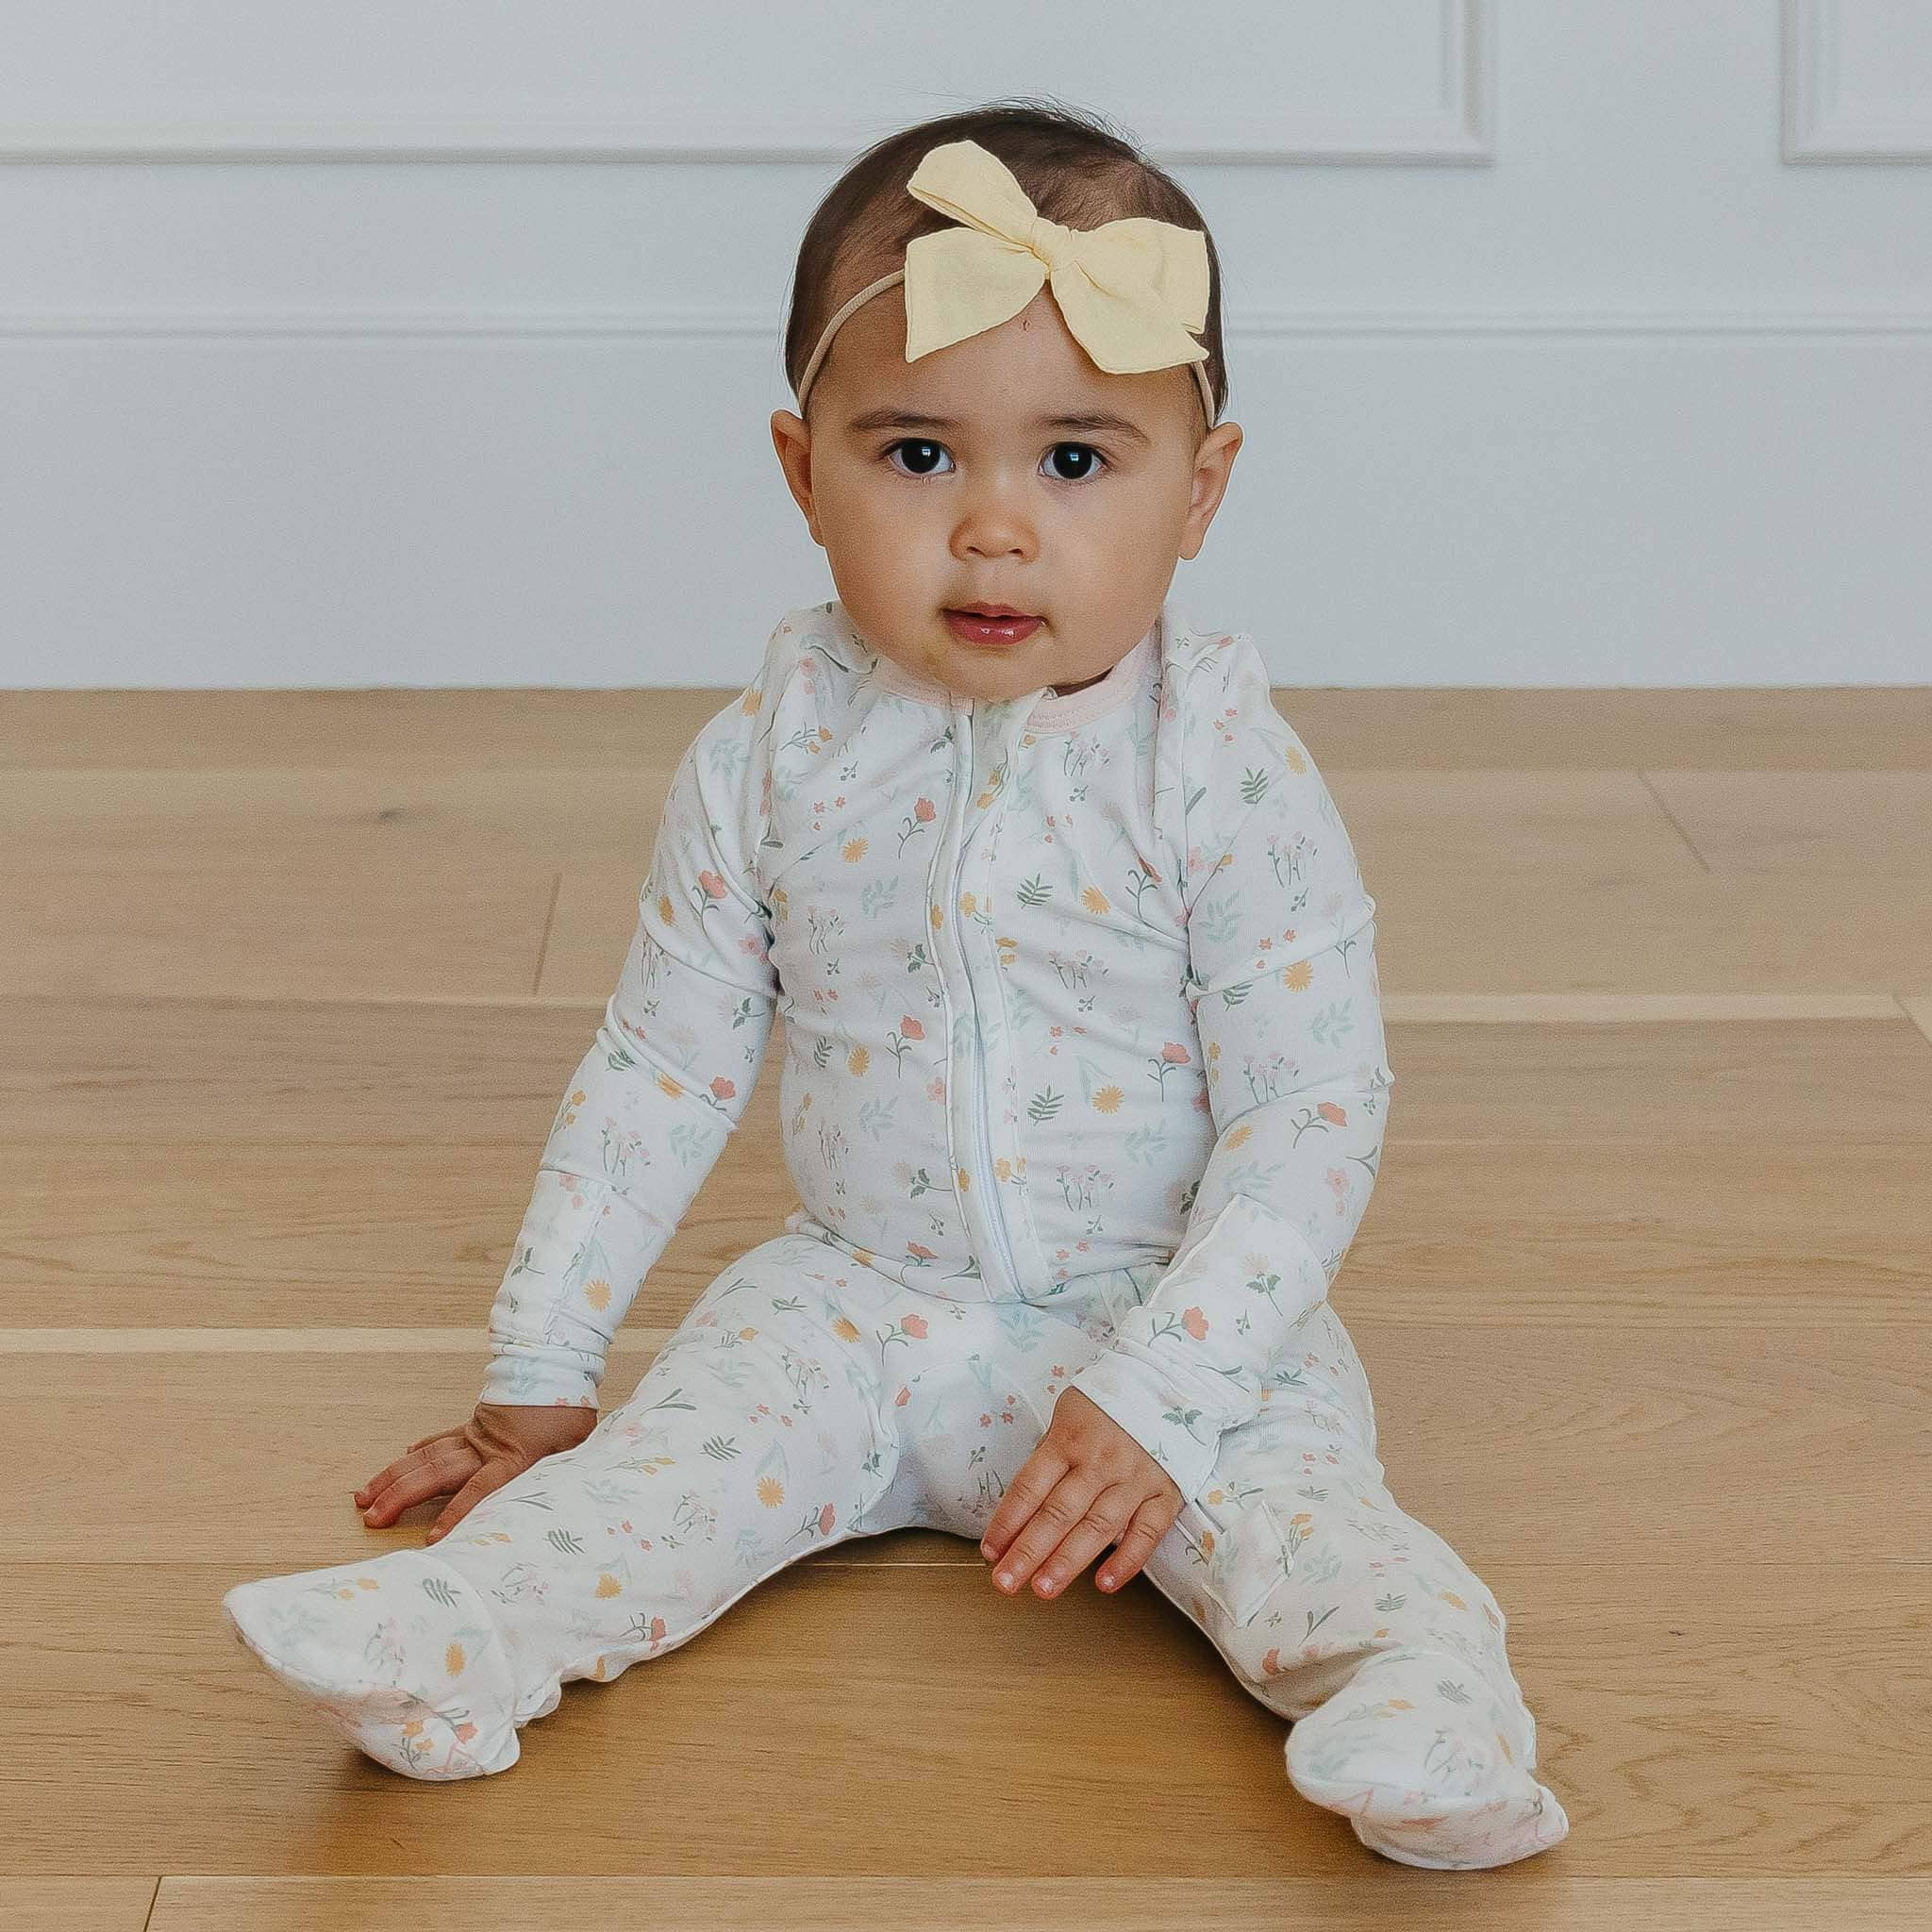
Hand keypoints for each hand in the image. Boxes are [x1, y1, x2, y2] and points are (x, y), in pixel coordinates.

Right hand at [352, 1401, 599, 1543]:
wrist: (558, 1362)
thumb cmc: (571, 1409)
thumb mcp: (577, 1445)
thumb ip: (562, 1472)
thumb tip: (556, 1494)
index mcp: (512, 1457)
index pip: (479, 1491)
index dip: (456, 1514)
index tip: (431, 1539)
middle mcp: (485, 1447)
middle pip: (436, 1474)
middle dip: (401, 1496)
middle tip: (371, 1516)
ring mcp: (475, 1434)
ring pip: (428, 1457)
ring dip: (395, 1476)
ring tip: (366, 1496)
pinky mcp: (476, 1423)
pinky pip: (441, 1438)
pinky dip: (422, 1450)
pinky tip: (404, 1458)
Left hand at [979, 1386, 1182, 1599]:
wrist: (1165, 1382)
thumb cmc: (1105, 1405)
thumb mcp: (1067, 1416)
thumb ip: (1050, 1459)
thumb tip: (1021, 1510)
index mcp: (1068, 1438)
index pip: (1030, 1486)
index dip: (1007, 1521)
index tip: (991, 1551)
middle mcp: (1100, 1460)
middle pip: (1058, 1512)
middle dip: (1028, 1552)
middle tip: (1005, 1582)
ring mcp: (1135, 1477)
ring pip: (1098, 1526)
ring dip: (1068, 1561)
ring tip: (1043, 1589)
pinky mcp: (1165, 1492)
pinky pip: (1147, 1531)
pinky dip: (1127, 1560)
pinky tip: (1104, 1583)